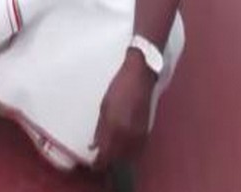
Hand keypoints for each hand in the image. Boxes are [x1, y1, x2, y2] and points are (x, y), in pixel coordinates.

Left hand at [91, 53, 156, 172]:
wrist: (141, 77)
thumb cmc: (119, 86)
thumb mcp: (105, 106)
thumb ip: (100, 128)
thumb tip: (95, 145)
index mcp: (114, 125)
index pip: (106, 152)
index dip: (99, 161)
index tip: (93, 163)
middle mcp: (127, 133)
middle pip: (116, 156)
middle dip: (107, 161)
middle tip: (99, 161)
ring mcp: (138, 134)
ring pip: (127, 155)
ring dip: (118, 158)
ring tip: (110, 156)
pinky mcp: (146, 132)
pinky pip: (136, 149)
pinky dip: (128, 152)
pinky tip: (122, 150)